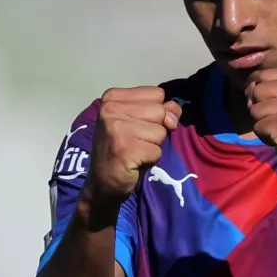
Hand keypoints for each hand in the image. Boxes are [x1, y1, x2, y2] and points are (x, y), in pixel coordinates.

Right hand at [88, 87, 181, 205]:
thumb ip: (161, 110)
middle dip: (155, 130)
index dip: (156, 112)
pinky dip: (151, 159)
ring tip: (135, 151)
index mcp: (112, 97)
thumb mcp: (141, 121)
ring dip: (153, 146)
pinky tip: (134, 162)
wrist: (103, 182)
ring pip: (161, 132)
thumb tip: (173, 115)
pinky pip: (157, 151)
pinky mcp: (124, 149)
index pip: (157, 94)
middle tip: (136, 141)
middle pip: (160, 111)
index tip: (137, 125)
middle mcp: (110, 109)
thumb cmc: (123, 148)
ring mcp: (116, 129)